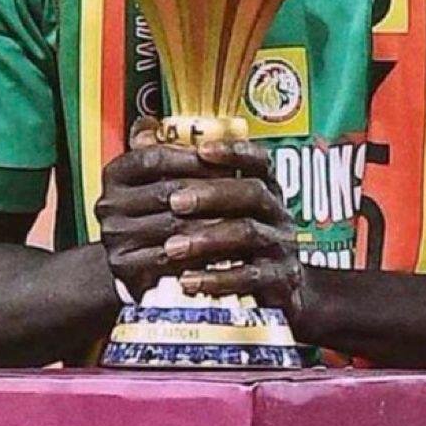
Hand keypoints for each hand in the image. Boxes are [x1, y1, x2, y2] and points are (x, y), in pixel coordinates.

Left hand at [96, 120, 302, 313]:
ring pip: (248, 233)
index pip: (258, 159)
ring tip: (171, 248)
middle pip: (252, 192)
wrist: (273, 292)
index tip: (202, 149)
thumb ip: (181, 171)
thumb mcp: (215, 207)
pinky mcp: (279, 281)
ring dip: (208, 238)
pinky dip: (218, 279)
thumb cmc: (233, 241)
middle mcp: (277, 211)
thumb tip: (143, 133)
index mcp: (264, 187)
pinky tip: (187, 282)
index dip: (233, 151)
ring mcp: (282, 246)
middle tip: (174, 201)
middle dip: (212, 194)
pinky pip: (250, 278)